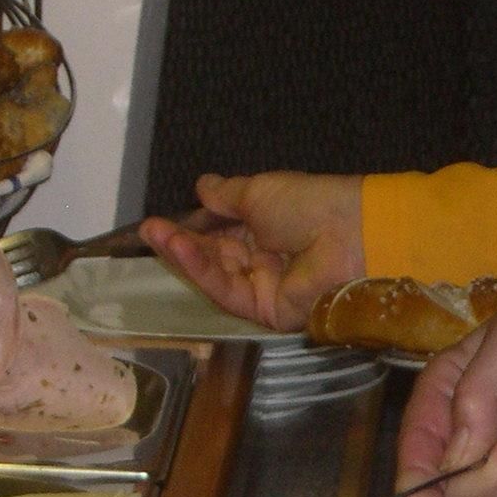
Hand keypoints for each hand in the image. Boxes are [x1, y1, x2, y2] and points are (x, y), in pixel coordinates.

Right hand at [139, 172, 364, 330]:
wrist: (348, 235)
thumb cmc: (309, 204)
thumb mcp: (259, 191)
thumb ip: (226, 195)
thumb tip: (202, 186)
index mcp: (266, 226)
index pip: (221, 231)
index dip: (192, 226)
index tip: (162, 219)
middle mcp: (264, 258)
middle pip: (214, 255)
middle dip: (181, 243)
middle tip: (149, 229)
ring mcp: (265, 286)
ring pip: (216, 274)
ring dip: (185, 256)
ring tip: (157, 235)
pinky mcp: (266, 311)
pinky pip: (228, 291)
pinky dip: (202, 272)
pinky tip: (180, 250)